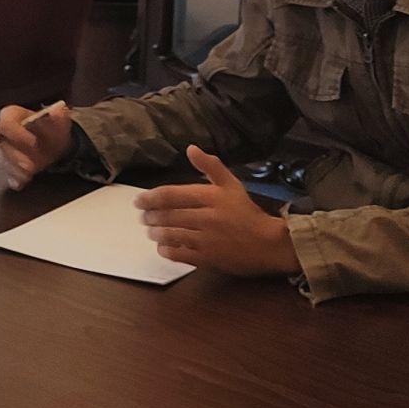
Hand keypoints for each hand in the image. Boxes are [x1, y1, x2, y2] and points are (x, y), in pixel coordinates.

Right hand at [0, 102, 74, 190]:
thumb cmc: (53, 129)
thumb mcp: (59, 119)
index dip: (16, 132)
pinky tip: (23, 181)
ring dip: (16, 169)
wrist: (55, 144)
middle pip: (2, 144)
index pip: (5, 121)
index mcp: (12, 116)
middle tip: (30, 164)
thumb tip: (58, 109)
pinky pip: (6, 173)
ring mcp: (3, 150)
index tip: (33, 142)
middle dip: (15, 155)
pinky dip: (15, 178)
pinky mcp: (7, 165)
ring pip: (3, 160)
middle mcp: (3, 132)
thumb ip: (59, 114)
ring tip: (30, 172)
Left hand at [134, 146, 302, 277]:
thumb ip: (211, 166)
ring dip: (155, 232)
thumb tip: (190, 148)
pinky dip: (166, 250)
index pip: (172, 195)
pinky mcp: (208, 259)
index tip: (139, 201)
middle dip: (150, 216)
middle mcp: (206, 217)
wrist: (269, 244)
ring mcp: (206, 239)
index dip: (150, 197)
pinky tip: (162, 247)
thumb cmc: (247, 213)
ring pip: (171, 234)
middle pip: (168, 215)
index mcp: (210, 197)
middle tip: (143, 217)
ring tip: (150, 231)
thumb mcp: (232, 185)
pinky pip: (179, 254)